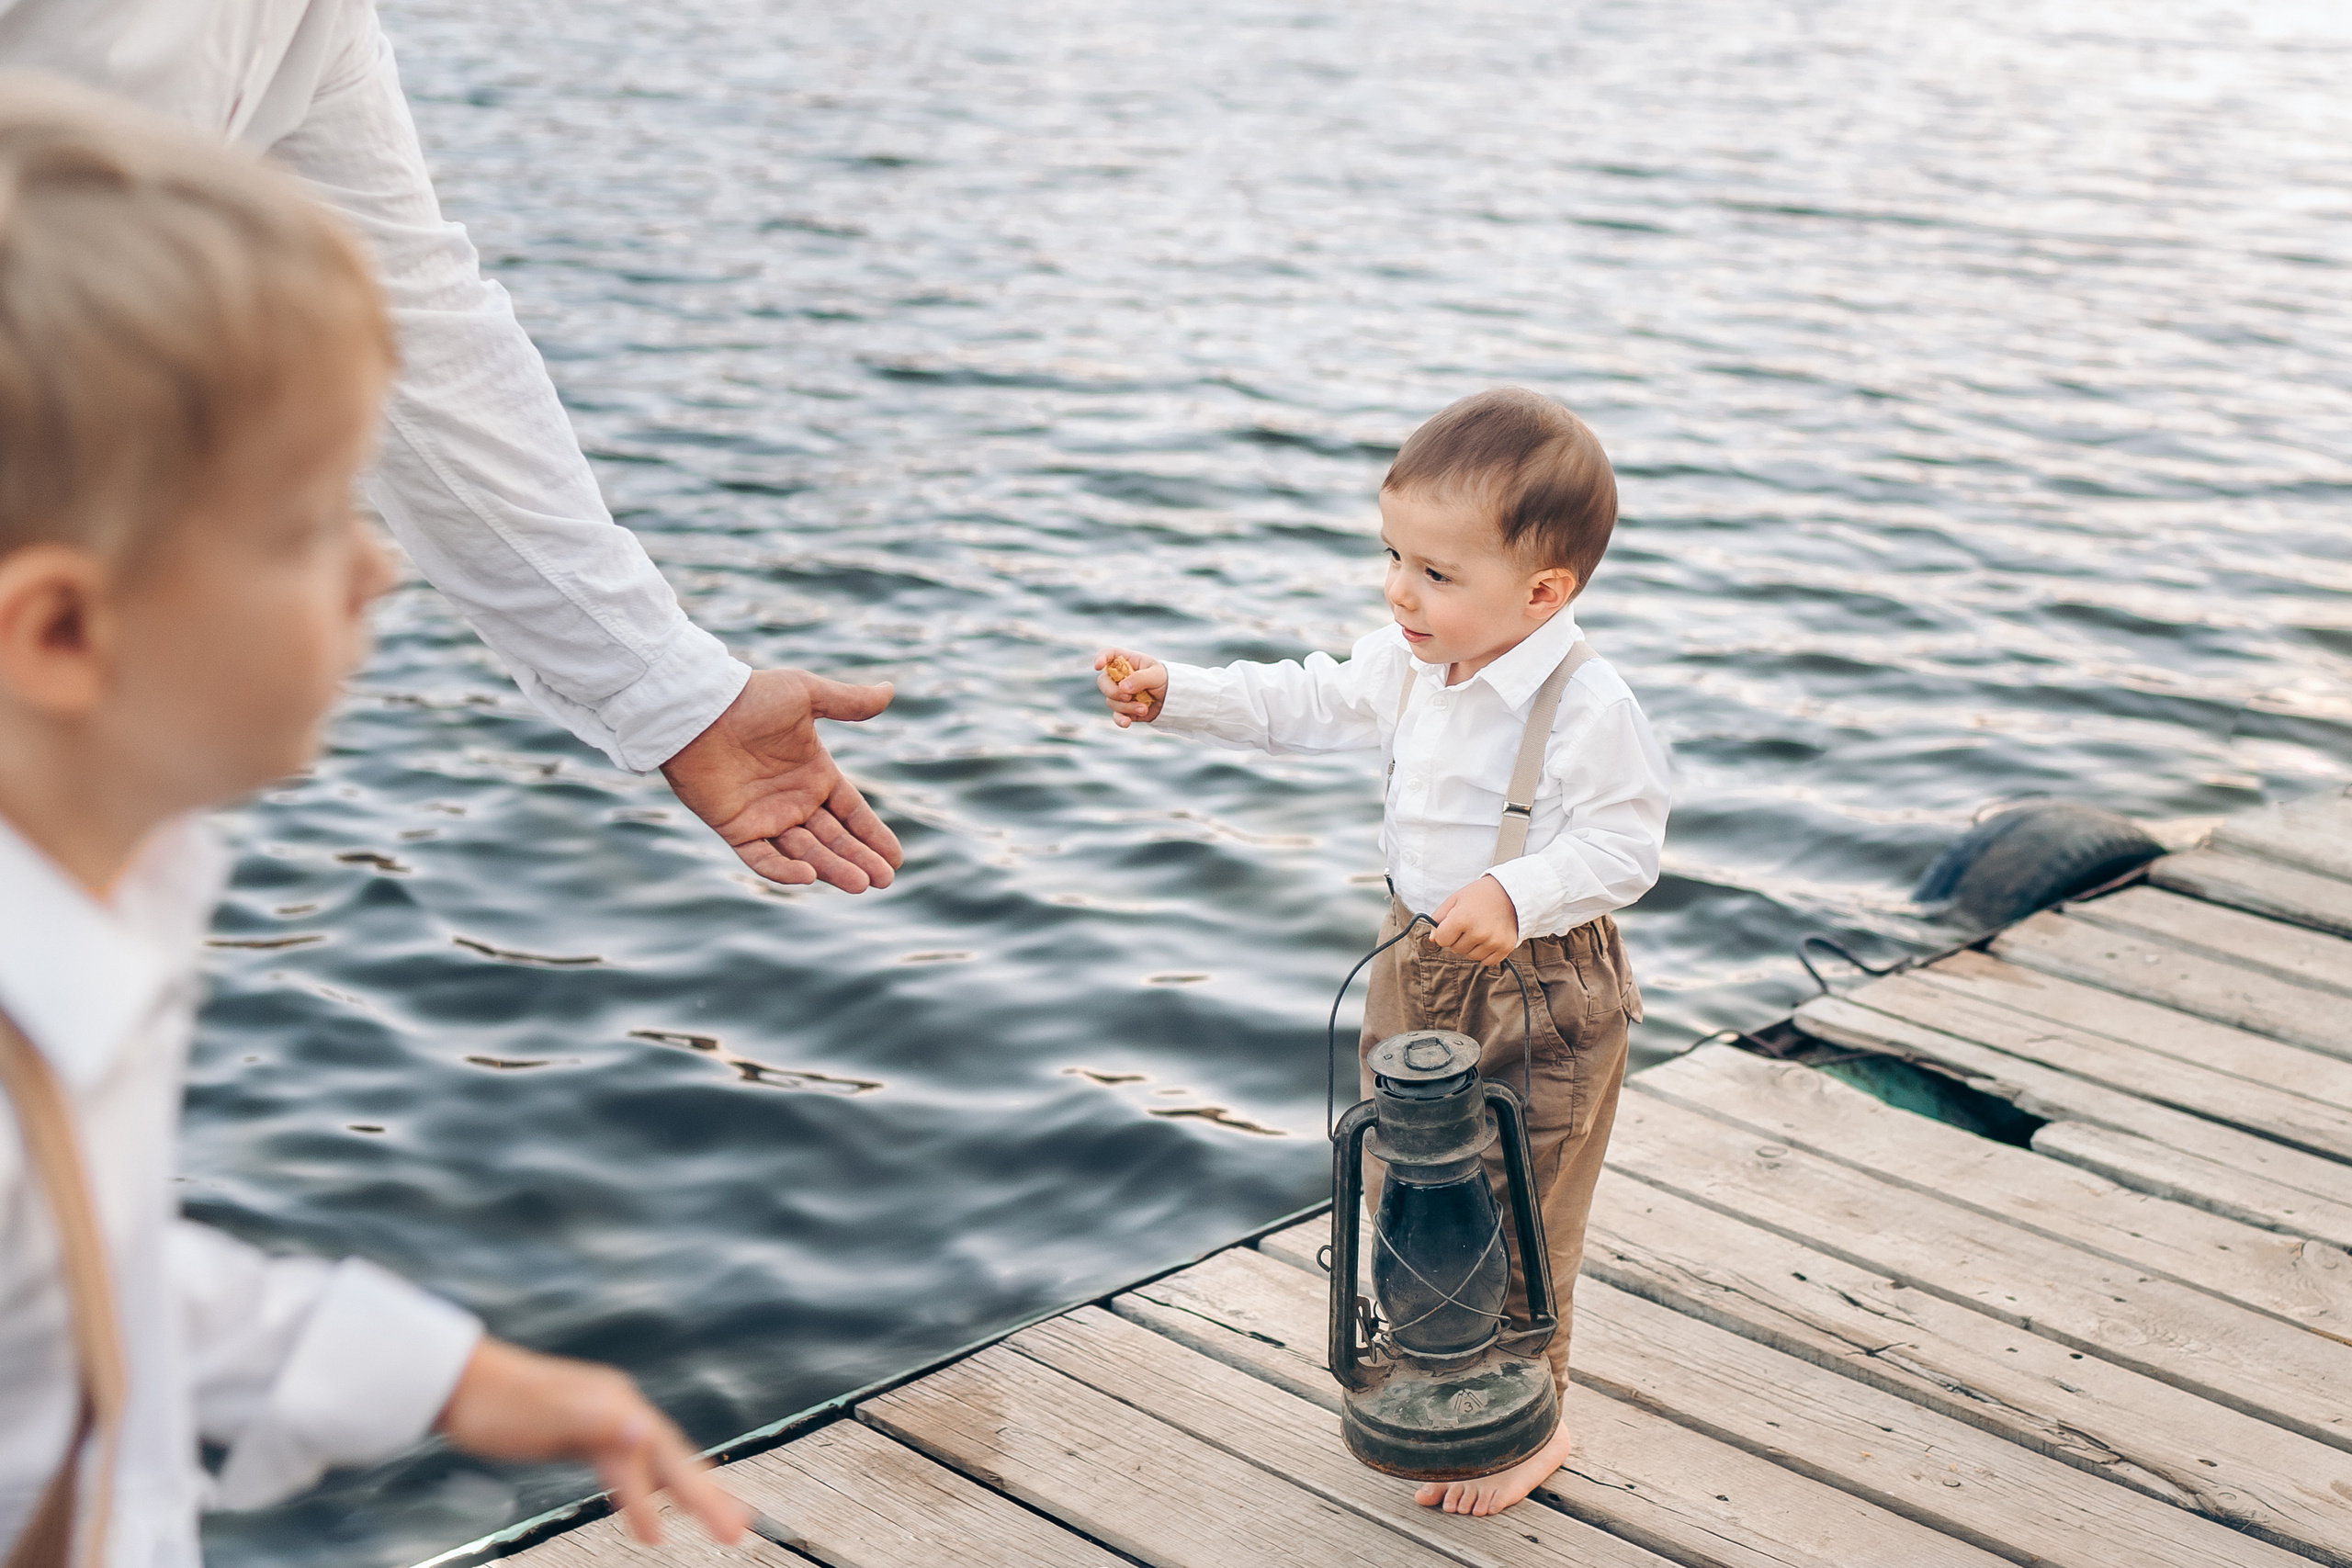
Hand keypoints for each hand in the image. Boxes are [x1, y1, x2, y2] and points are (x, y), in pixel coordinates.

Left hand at [437, 1339, 748, 1547]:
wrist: (456, 1384)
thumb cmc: (496, 1403)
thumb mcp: (547, 1416)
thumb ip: (598, 1421)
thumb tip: (647, 1430)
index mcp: (618, 1406)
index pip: (666, 1458)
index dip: (695, 1496)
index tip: (726, 1531)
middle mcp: (619, 1409)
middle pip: (672, 1457)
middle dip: (708, 1495)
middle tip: (742, 1528)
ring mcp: (602, 1420)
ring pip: (654, 1462)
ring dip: (686, 1491)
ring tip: (719, 1517)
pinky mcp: (583, 1433)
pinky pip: (628, 1467)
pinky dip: (645, 1490)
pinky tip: (649, 1507)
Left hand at [661, 667, 902, 890]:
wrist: (698, 708)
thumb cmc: (751, 697)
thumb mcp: (806, 694)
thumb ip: (848, 701)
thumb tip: (890, 690)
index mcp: (815, 773)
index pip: (852, 812)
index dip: (873, 834)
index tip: (896, 858)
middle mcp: (794, 800)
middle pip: (835, 838)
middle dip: (860, 859)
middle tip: (885, 880)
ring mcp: (765, 817)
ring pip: (806, 852)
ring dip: (832, 868)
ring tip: (860, 884)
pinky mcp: (736, 828)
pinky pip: (762, 857)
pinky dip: (783, 870)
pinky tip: (808, 876)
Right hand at [1093, 648, 1166, 727]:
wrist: (1173, 700)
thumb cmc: (1165, 680)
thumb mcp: (1157, 675)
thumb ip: (1140, 678)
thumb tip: (1122, 688)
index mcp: (1127, 661)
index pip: (1109, 654)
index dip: (1100, 658)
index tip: (1098, 667)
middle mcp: (1120, 677)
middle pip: (1103, 682)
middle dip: (1113, 691)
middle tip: (1128, 696)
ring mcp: (1121, 694)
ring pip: (1111, 701)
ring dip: (1126, 706)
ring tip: (1144, 708)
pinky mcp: (1125, 710)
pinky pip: (1116, 716)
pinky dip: (1121, 719)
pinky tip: (1127, 723)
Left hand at [1431, 876, 1520, 965]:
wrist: (1511, 893)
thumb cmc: (1479, 895)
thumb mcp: (1455, 899)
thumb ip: (1439, 918)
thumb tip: (1433, 939)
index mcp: (1462, 919)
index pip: (1442, 940)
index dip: (1445, 932)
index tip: (1453, 924)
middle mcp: (1478, 933)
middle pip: (1456, 949)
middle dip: (1459, 939)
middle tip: (1470, 923)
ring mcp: (1493, 942)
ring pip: (1471, 956)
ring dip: (1472, 946)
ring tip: (1481, 929)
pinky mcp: (1505, 948)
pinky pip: (1487, 961)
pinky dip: (1486, 952)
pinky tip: (1490, 937)